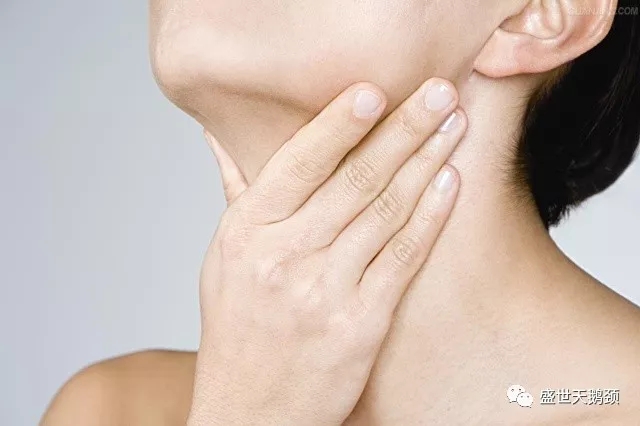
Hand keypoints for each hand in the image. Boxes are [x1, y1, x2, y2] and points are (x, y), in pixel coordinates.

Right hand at [189, 78, 466, 425]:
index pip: (297, 163)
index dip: (340, 124)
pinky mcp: (359, 325)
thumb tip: (224, 139)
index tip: (376, 90)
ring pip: (384, 213)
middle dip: (404, 130)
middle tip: (439, 94)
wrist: (249, 412)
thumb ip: (237, 196)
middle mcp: (281, 257)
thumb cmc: (239, 332)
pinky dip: (430, 217)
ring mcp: (322, 292)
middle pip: (354, 181)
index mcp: (245, 233)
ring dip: (426, 163)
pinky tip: (450, 184)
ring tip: (453, 127)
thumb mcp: (223, 261)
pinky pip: (402, 259)